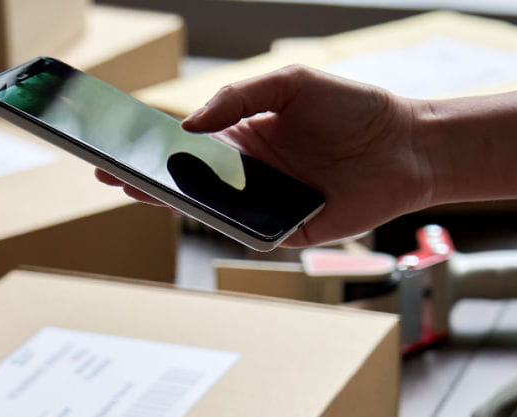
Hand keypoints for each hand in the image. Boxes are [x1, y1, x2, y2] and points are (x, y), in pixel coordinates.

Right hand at [97, 65, 433, 246]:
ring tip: (138, 189)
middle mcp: (249, 175)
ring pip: (211, 210)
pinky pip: (249, 231)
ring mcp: (266, 205)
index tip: (115, 140)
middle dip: (146, 178)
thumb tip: (190, 124)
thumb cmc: (354, 108)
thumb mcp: (291, 83)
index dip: (151, 145)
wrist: (409, 143)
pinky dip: (226, 224)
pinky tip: (200, 210)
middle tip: (107, 171)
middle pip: (188, 181)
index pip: (186, 145)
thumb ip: (240, 97)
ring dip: (175, 202)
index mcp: (245, 138)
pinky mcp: (288, 231)